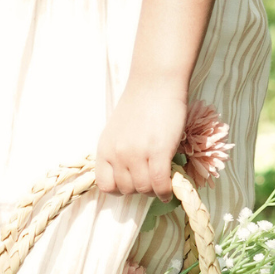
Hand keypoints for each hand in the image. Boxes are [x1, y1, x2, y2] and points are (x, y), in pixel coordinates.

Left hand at [95, 84, 186, 202]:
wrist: (155, 83)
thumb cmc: (140, 105)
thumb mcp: (119, 131)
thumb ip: (120, 153)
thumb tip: (131, 178)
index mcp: (104, 147)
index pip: (105, 185)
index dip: (119, 188)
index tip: (132, 181)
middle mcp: (117, 153)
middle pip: (127, 190)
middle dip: (140, 189)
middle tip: (152, 178)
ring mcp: (136, 153)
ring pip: (144, 189)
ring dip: (155, 189)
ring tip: (162, 179)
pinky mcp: (158, 152)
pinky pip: (160, 184)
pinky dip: (166, 190)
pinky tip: (170, 185)